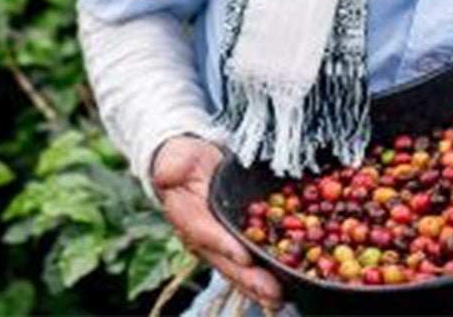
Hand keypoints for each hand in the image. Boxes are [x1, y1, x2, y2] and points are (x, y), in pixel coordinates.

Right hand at [151, 136, 283, 309]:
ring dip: (258, 284)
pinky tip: (287, 283)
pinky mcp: (235, 241)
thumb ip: (173, 164)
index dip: (222, 245)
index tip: (243, 256)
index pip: (203, 232)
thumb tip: (165, 174)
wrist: (192, 164)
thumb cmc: (183, 159)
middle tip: (271, 290)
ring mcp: (220, 242)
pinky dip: (267, 272)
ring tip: (280, 296)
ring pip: (238, 268)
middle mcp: (203, 237)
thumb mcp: (176, 155)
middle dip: (247, 277)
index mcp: (185, 215)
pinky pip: (250, 260)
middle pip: (224, 260)